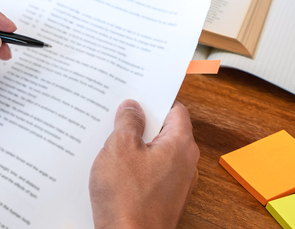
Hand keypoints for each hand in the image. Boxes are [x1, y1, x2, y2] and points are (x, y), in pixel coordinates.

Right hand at [89, 100, 198, 228]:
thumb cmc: (127, 198)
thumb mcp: (120, 147)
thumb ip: (128, 122)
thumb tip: (132, 108)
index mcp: (180, 145)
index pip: (175, 110)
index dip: (154, 100)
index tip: (135, 95)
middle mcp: (184, 164)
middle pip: (164, 131)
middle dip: (140, 122)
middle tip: (116, 116)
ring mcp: (175, 184)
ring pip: (155, 153)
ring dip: (134, 146)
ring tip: (109, 142)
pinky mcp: (162, 199)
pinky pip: (150, 172)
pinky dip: (134, 166)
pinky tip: (113, 168)